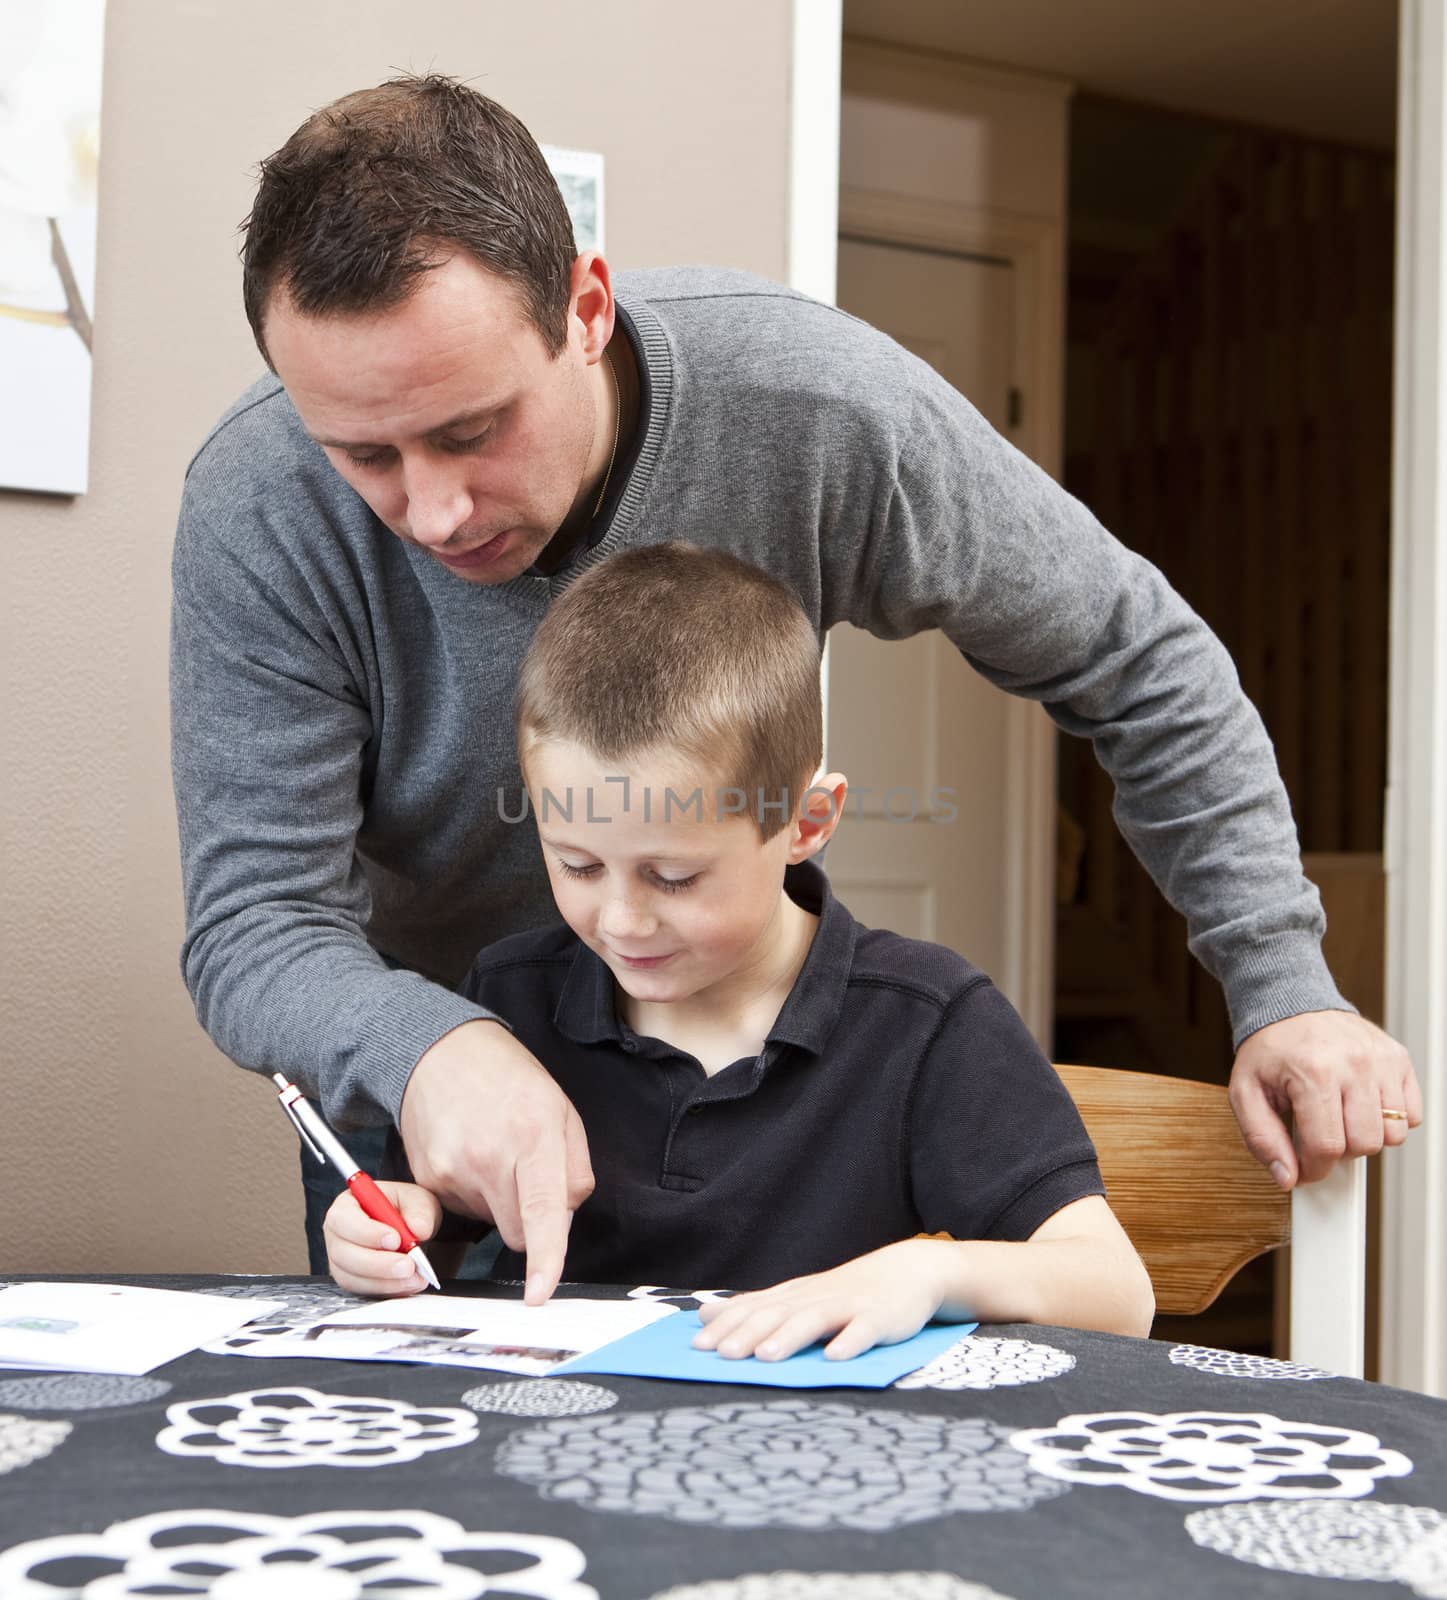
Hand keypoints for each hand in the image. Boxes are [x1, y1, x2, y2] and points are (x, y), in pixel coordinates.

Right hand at [325, 1180, 440, 1297]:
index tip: (395, 1240)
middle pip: (343, 1253)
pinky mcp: (352, 1280)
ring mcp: (340, 1260)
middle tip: (408, 1266)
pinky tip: (408, 1285)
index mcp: (346, 1205)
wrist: (411, 1229)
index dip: (366, 1232)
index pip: (343, 1218)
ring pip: (351, 1277)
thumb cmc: (407, 1209)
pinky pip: (362, 1291)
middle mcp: (337, 1233)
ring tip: (414, 1278)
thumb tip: (419, 1229)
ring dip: (384, 1281)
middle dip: (377, 1263)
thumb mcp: (419, 1200)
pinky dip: (387, 1290)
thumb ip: (420, 1212)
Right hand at [399, 1019, 593, 1304]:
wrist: (441, 1051)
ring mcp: (452, 1170)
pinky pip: (462, 1211)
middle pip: (518, 1234)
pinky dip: (472, 1194)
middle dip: (530, 1220)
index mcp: (533, 1136)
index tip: (539, 1294)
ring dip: (499, 1203)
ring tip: (495, 1152)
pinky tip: (471, 1155)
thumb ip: (575, 1170)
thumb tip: (565, 1218)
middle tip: (527, 1173)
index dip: (545, 1259)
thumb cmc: (509, 1078)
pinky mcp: (427, 1180)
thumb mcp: (562, 1111)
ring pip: (490, 1223)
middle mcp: (489, 1157)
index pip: (542, 1212)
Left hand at [691, 1241, 950, 1361]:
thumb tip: (704, 1315)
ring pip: (815, 1320)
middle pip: (778, 1314)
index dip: (727, 1327)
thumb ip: (754, 1307)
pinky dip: (850, 1341)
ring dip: (789, 1338)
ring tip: (767, 1356)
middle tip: (723, 1354)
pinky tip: (835, 1357)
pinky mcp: (880, 1318)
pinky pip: (864, 1330)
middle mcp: (816, 1298)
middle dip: (749, 1333)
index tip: (698, 1346)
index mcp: (794, 1296)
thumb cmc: (845, 1292)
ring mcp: (849, 1306)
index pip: (755, 1308)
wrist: (907, 1271)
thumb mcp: (797, 1297)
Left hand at [1230, 1010, 1423, 1187]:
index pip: (1326, 1147)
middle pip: (1364, 1145)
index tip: (1304, 1166)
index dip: (1313, 1169)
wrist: (1290, 1005)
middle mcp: (1353, 1064)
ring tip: (1341, 1117)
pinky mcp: (1398, 1058)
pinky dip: (1390, 1120)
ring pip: (1392, 1134)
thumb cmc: (1270, 1050)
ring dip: (1366, 1136)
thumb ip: (1261, 1138)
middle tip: (1320, 1132)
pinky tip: (1362, 1106)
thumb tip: (1286, 1178)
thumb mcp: (1246, 1091)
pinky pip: (1412, 1114)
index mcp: (1313, 1072)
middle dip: (1339, 1150)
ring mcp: (1381, 1060)